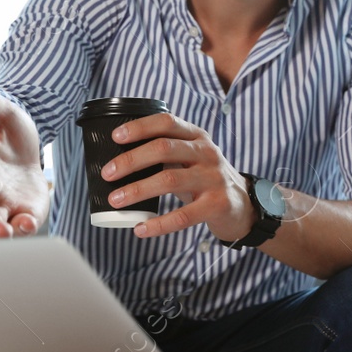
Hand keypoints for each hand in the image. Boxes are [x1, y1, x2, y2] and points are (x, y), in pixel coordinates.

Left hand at [97, 112, 254, 241]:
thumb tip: (118, 160)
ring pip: (170, 180)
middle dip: (131, 160)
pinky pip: (183, 215)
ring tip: (115, 200)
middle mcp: (206, 153)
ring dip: (137, 190)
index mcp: (197, 137)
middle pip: (164, 149)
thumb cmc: (205, 178)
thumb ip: (165, 152)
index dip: (140, 127)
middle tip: (107, 174)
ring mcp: (213, 178)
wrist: (243, 203)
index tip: (116, 137)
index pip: (167, 123)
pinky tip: (140, 228)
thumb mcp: (191, 157)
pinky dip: (158, 223)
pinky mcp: (217, 204)